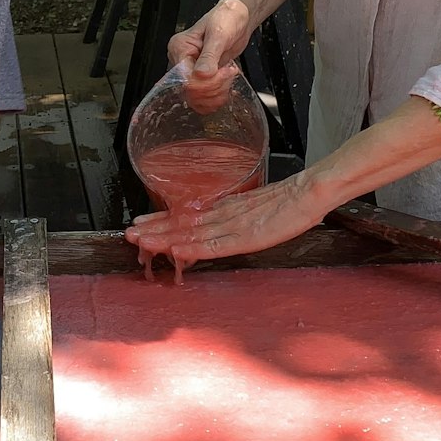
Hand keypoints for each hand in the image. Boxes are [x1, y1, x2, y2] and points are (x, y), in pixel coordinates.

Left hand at [125, 172, 332, 268]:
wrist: (312, 190)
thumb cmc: (291, 201)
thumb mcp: (257, 210)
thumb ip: (236, 217)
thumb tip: (216, 227)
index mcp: (226, 209)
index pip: (188, 218)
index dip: (162, 223)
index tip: (140, 226)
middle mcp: (225, 216)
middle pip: (184, 225)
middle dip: (154, 230)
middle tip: (128, 234)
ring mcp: (235, 225)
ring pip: (193, 233)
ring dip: (164, 238)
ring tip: (140, 240)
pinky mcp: (248, 234)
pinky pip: (216, 244)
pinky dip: (194, 247)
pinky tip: (177, 250)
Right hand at [167, 0, 253, 110]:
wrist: (238, 18)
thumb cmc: (226, 18)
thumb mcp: (218, 34)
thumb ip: (209, 55)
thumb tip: (201, 73)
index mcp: (179, 48)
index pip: (184, 76)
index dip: (204, 82)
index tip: (221, 74)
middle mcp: (182, 61)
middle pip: (190, 89)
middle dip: (213, 86)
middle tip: (228, 73)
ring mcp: (192, 70)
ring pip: (197, 96)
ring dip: (217, 91)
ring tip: (229, 74)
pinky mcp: (203, 76)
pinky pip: (205, 96)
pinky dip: (218, 95)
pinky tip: (227, 84)